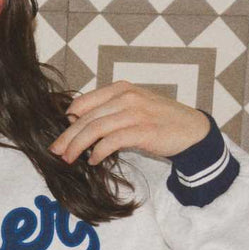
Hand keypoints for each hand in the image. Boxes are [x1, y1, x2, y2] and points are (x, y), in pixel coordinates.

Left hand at [49, 82, 209, 163]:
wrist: (192, 130)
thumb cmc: (161, 119)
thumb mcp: (134, 106)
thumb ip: (111, 110)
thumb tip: (82, 125)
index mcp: (121, 89)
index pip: (85, 102)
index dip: (68, 119)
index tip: (60, 134)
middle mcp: (126, 97)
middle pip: (86, 117)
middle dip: (68, 136)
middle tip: (56, 151)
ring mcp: (135, 113)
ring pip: (95, 129)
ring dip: (78, 146)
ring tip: (69, 158)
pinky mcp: (143, 131)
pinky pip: (112, 141)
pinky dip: (99, 152)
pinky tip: (93, 160)